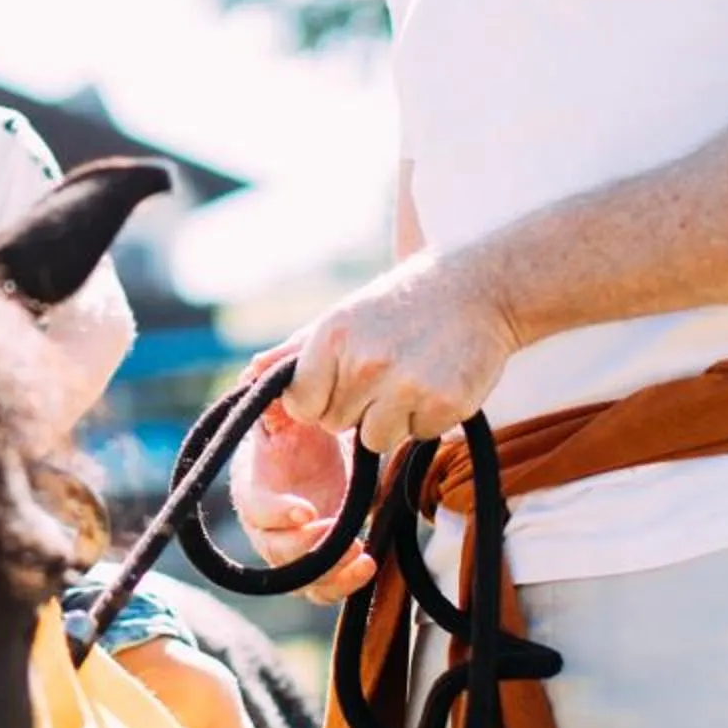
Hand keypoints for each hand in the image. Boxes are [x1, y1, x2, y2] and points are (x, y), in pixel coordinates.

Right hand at [231, 339, 371, 601]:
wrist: (346, 418)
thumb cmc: (315, 400)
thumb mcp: (300, 380)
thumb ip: (281, 373)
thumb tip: (258, 370)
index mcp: (255, 473)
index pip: (253, 504)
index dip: (275, 513)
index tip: (308, 510)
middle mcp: (267, 513)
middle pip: (270, 550)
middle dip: (302, 550)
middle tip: (339, 534)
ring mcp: (293, 536)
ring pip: (297, 577)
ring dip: (326, 574)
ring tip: (360, 557)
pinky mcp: (320, 550)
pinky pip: (324, 582)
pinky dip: (343, 582)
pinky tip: (367, 562)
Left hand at [280, 251, 520, 458]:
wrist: (478, 289)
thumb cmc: (401, 304)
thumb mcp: (343, 316)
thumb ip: (296, 351)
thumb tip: (250, 372)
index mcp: (333, 338)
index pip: (303, 405)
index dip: (321, 400)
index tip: (343, 383)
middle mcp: (365, 362)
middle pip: (337, 424)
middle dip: (357, 408)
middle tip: (386, 372)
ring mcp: (406, 386)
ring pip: (376, 439)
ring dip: (392, 419)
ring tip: (411, 378)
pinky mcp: (444, 404)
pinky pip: (418, 437)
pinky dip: (427, 419)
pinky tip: (437, 383)